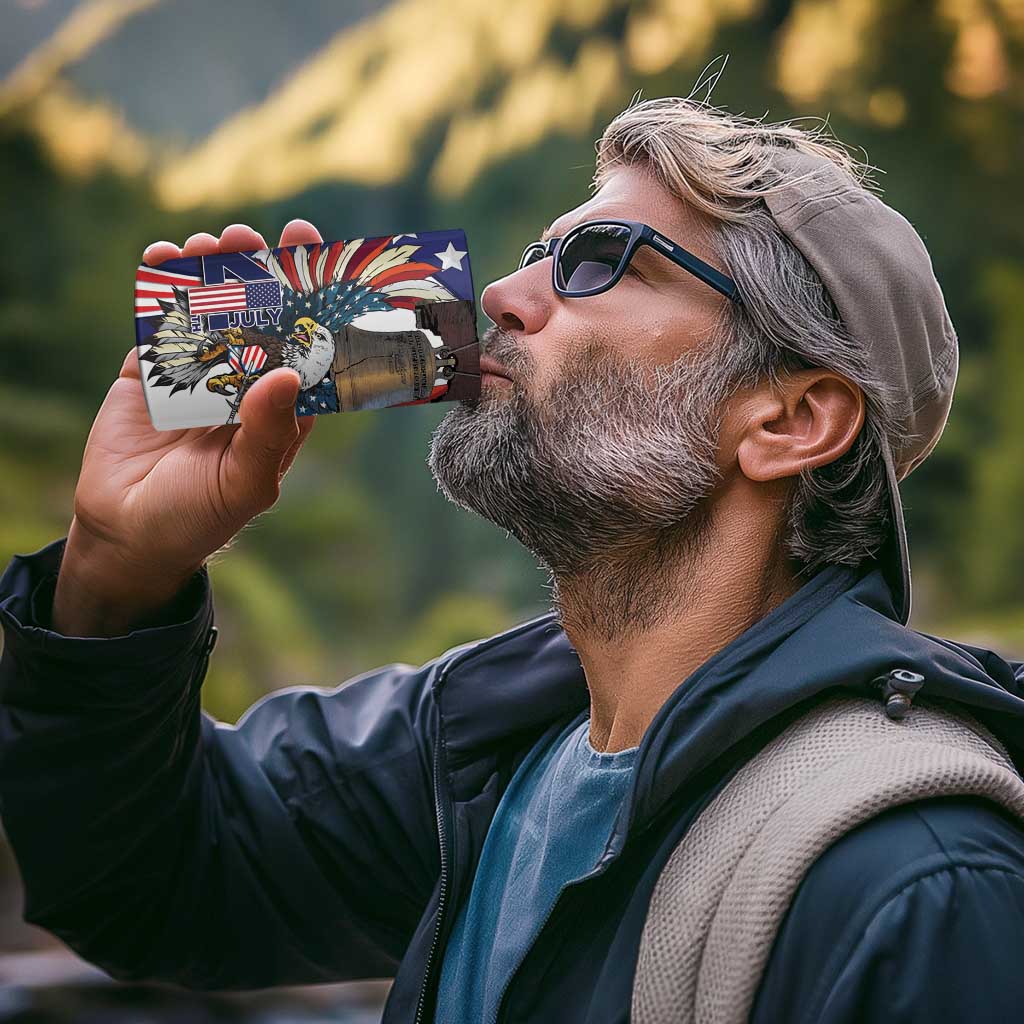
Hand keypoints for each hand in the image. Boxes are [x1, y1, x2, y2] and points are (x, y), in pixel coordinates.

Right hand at [52, 220, 323, 636]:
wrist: (127, 534)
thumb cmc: (199, 517)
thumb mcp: (244, 482)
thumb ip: (267, 431)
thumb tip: (286, 373)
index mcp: (280, 408)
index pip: (305, 346)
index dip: (312, 302)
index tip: (315, 255)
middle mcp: (244, 383)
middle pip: (258, 316)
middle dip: (257, 273)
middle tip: (251, 236)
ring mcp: (197, 374)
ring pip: (210, 311)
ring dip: (210, 272)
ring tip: (208, 243)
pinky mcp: (151, 372)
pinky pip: (158, 323)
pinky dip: (158, 290)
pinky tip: (162, 258)